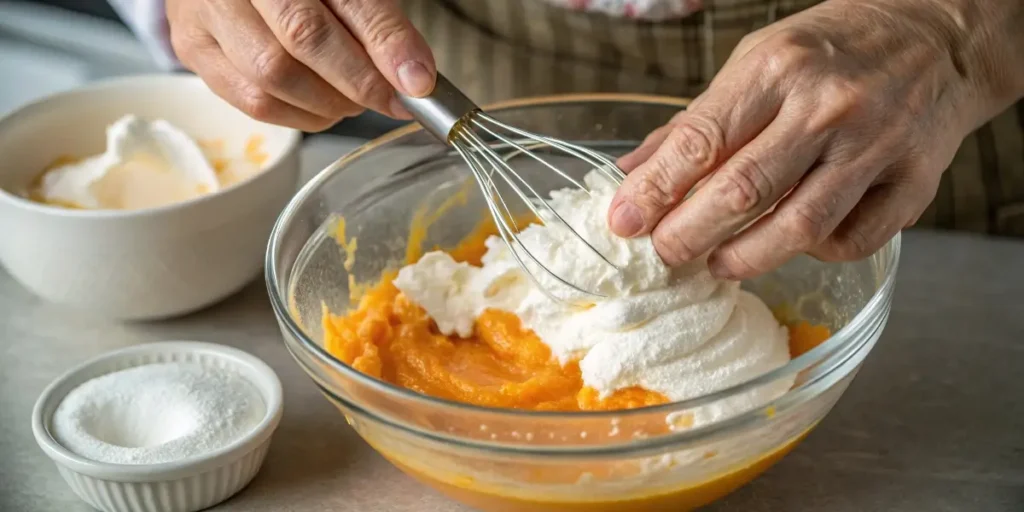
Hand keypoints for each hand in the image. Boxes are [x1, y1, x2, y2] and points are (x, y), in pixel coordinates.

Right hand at [167, 0, 434, 130]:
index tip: (418, 82)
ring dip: (328, 104)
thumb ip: (379, 24)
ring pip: (272, 79)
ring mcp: (207, 12)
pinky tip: (320, 104)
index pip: (347, 0)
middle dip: (359, 82)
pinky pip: (252, 102)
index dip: (387, 44)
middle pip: (304, 39)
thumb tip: (416, 78)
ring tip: (354, 98)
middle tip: (391, 99)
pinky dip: (298, 114)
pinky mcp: (194, 49)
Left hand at [608, 0, 993, 278]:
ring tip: (718, 262)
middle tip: (666, 253)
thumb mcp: (755, 61)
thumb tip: (633, 174)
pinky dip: (813, 253)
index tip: (624, 223)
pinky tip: (792, 242)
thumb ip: (697, 121)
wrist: (938, 39)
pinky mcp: (913, 183)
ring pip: (797, 227)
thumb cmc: (832, 51)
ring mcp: (875, 146)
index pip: (701, 140)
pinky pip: (850, 241)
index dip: (655, 190)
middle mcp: (827, 107)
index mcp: (777, 69)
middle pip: (742, 191)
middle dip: (688, 234)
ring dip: (744, 257)